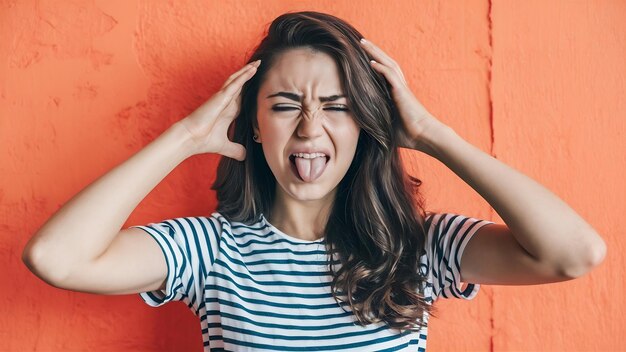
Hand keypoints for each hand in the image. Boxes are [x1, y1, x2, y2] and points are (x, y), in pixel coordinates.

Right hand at [176, 59, 260, 159]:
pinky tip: (251, 70)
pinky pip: (235, 84)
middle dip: (249, 76)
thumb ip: (236, 150)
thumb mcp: (226, 146)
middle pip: (240, 85)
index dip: (249, 90)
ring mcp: (223, 98)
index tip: (259, 84)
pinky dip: (244, 76)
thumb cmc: (203, 140)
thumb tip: (244, 156)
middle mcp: (226, 102)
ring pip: (237, 80)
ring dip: (247, 71)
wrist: (191, 139)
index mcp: (228, 111)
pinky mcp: (221, 97)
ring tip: (257, 64)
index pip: (242, 97)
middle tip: (259, 66)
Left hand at [359, 38, 449, 154]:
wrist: (425, 136)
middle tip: (361, 41)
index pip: (383, 73)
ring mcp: (401, 88)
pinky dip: (381, 68)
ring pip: (388, 65)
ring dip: (375, 53)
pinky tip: (371, 62)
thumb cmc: (409, 135)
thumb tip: (360, 127)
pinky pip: (391, 76)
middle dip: (373, 51)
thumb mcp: (386, 127)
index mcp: (395, 94)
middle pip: (385, 63)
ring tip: (364, 43)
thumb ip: (375, 122)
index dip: (374, 63)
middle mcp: (398, 87)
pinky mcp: (402, 93)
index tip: (362, 56)